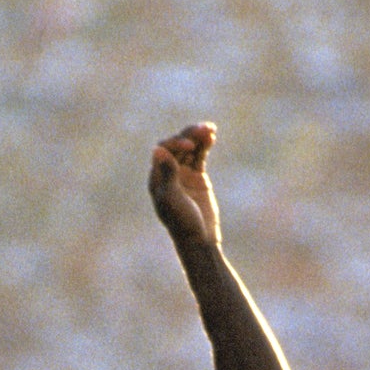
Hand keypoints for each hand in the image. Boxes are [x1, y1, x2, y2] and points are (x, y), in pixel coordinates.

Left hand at [149, 122, 220, 249]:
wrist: (200, 240)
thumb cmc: (182, 223)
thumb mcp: (173, 199)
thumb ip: (166, 173)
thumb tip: (157, 149)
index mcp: (157, 178)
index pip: (163, 150)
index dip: (176, 143)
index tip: (189, 146)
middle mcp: (168, 173)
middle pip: (177, 146)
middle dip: (189, 135)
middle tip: (203, 129)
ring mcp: (183, 174)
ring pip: (190, 149)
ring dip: (198, 137)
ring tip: (210, 130)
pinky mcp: (197, 177)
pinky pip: (199, 156)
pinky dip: (205, 145)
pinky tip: (212, 136)